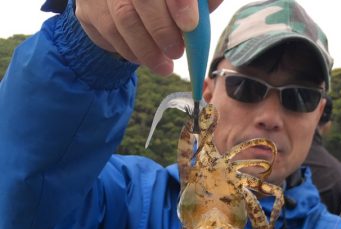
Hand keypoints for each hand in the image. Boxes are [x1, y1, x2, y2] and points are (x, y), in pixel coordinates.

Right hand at [75, 0, 222, 74]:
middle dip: (162, 30)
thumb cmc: (165, 0)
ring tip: (164, 65)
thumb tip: (209, 5)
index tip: (189, 25)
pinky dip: (129, 51)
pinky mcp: (87, 6)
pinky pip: (108, 32)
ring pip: (122, 19)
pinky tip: (143, 56)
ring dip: (147, 50)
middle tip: (177, 52)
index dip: (179, 0)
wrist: (126, 3)